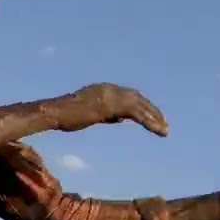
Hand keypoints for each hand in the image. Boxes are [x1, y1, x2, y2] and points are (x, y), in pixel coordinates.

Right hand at [48, 83, 168, 136]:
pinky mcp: (111, 105)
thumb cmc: (65, 116)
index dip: (143, 106)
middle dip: (152, 111)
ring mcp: (110, 95)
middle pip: (138, 98)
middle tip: (164, 125)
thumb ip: (107, 114)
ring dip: (154, 118)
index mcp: (104, 89)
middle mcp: (110, 88)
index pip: (129, 96)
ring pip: (140, 105)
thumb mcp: (90, 114)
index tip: (153, 117)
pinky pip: (136, 113)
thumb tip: (121, 118)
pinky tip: (158, 131)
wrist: (54, 113)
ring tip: (164, 131)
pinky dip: (149, 122)